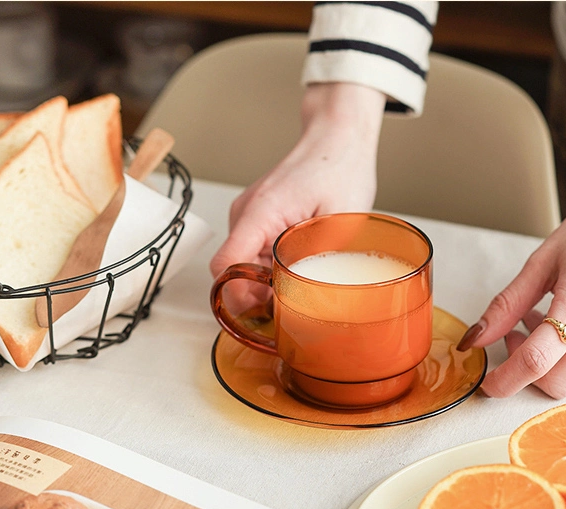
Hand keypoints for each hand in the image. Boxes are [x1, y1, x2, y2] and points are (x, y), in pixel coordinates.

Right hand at [209, 83, 385, 309]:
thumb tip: (295, 296)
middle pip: (231, 269)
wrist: (337, 137)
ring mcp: (249, 214)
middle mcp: (246, 213)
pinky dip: (268, 266)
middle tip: (288, 309)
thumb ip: (312, 262)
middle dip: (254, 295)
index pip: (225, 265)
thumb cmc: (340, 169)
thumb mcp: (339, 225)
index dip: (237, 296)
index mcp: (261, 212)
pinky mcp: (258, 217)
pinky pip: (253, 251)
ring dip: (264, 281)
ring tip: (298, 284)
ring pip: (243, 263)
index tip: (259, 314)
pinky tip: (295, 266)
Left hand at [457, 197, 565, 397]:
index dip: (505, 380)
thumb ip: (506, 306)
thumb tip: (476, 338)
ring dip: (550, 359)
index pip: (536, 361)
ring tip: (545, 318)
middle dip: (526, 371)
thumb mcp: (540, 264)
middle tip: (515, 337)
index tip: (489, 383)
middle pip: (556, 382)